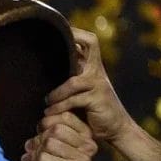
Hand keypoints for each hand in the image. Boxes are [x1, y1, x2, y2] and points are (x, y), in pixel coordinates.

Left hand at [21, 112, 97, 160]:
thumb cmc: (44, 158)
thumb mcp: (48, 135)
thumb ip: (49, 125)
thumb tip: (43, 123)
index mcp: (87, 134)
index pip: (64, 116)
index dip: (46, 125)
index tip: (44, 136)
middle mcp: (89, 147)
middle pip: (55, 129)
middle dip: (40, 140)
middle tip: (37, 150)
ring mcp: (82, 160)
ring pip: (49, 143)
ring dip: (36, 152)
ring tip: (39, 160)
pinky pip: (43, 157)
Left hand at [45, 28, 133, 143]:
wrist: (116, 129)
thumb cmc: (93, 110)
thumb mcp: (81, 91)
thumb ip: (70, 77)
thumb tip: (43, 66)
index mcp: (93, 67)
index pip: (89, 41)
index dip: (75, 32)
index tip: (55, 31)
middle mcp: (96, 71)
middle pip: (90, 43)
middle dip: (72, 39)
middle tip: (46, 45)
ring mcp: (98, 85)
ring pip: (72, 81)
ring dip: (56, 93)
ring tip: (46, 102)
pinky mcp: (98, 99)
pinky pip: (74, 100)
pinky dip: (59, 106)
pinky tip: (50, 112)